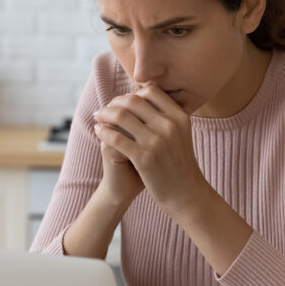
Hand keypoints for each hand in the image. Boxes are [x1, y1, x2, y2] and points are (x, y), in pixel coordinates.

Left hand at [93, 84, 209, 214]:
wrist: (186, 194)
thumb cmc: (179, 164)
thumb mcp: (180, 134)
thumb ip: (166, 116)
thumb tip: (145, 94)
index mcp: (179, 116)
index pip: (151, 91)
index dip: (132, 93)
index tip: (121, 101)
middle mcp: (169, 125)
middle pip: (133, 100)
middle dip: (114, 102)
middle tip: (104, 109)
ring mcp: (157, 141)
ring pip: (121, 116)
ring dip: (104, 114)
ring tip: (97, 117)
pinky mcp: (144, 158)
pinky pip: (116, 138)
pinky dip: (104, 132)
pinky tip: (98, 132)